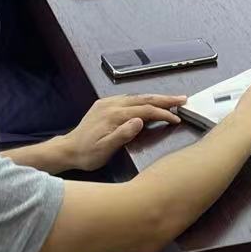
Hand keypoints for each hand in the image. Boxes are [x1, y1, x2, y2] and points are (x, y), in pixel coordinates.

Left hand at [55, 94, 184, 171]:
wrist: (67, 150)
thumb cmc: (87, 154)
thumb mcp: (104, 150)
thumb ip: (122, 135)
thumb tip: (140, 121)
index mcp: (115, 115)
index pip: (145, 110)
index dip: (163, 113)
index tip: (177, 118)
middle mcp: (113, 104)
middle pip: (144, 99)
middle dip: (165, 99)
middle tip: (183, 99)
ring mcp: (108, 103)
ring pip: (137, 97)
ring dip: (155, 98)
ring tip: (171, 100)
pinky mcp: (104, 105)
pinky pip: (128, 98)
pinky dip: (142, 99)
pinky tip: (148, 101)